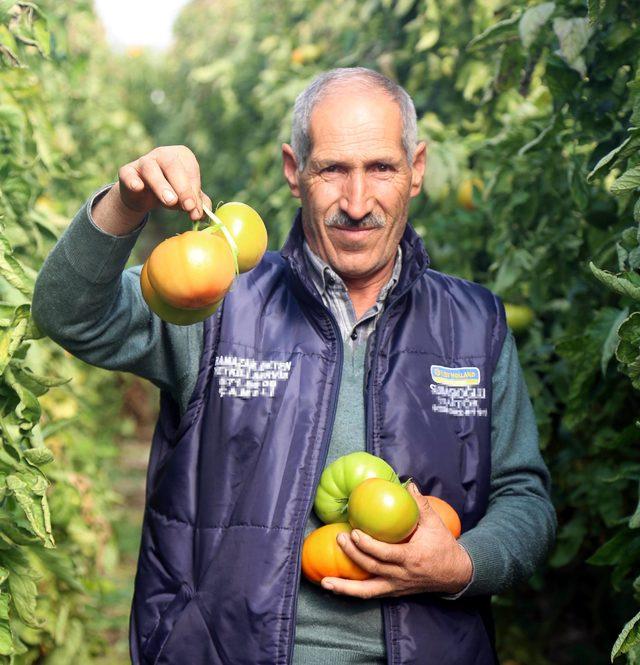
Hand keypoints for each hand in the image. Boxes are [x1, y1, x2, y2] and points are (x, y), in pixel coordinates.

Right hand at [116, 145, 211, 220]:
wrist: (143, 195)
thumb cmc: (171, 192)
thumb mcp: (187, 198)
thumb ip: (198, 204)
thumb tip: (202, 214)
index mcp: (182, 156)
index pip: (191, 169)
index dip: (194, 190)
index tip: (195, 208)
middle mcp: (163, 153)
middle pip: (173, 166)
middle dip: (183, 188)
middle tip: (188, 206)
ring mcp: (144, 160)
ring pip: (151, 169)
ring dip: (162, 186)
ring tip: (170, 202)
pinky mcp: (127, 171)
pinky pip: (128, 174)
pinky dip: (133, 180)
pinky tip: (138, 188)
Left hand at [320, 483, 472, 597]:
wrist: (456, 574)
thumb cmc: (444, 546)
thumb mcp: (435, 523)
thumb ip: (421, 504)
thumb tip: (408, 483)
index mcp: (411, 559)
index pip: (385, 554)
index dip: (368, 546)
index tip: (355, 533)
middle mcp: (402, 576)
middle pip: (372, 568)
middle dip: (353, 554)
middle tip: (339, 538)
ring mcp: (397, 586)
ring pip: (368, 591)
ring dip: (345, 587)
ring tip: (325, 582)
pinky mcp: (393, 591)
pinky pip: (371, 594)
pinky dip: (353, 593)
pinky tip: (336, 587)